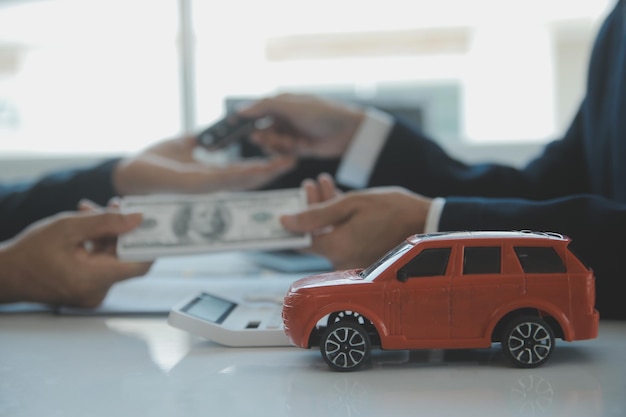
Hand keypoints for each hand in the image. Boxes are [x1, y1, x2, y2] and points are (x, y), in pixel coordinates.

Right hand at [0, 210, 151, 307]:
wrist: (3, 275)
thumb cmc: (28, 253)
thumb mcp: (68, 228)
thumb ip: (106, 221)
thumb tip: (138, 218)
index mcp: (94, 279)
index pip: (140, 264)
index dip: (152, 244)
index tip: (159, 225)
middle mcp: (97, 291)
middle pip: (125, 257)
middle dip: (122, 230)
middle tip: (116, 206)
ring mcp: (92, 292)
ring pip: (112, 258)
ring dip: (107, 233)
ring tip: (90, 210)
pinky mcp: (86, 288)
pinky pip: (101, 264)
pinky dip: (97, 244)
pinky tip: (85, 226)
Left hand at [112, 134, 295, 194]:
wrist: (129, 172)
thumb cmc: (152, 163)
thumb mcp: (181, 145)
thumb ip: (198, 140)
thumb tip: (211, 132)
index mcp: (207, 176)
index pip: (240, 172)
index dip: (261, 166)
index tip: (279, 157)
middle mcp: (209, 185)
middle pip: (246, 180)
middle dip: (270, 171)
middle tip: (293, 161)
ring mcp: (204, 188)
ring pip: (241, 181)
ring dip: (264, 173)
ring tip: (285, 163)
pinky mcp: (195, 186)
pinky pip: (225, 179)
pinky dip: (244, 175)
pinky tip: (260, 169)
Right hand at [238, 93, 365, 157]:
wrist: (348, 131)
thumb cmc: (322, 112)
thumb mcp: (291, 106)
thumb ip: (265, 106)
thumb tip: (241, 110)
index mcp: (282, 103)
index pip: (257, 110)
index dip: (245, 119)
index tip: (232, 127)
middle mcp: (285, 118)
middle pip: (262, 130)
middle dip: (263, 135)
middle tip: (263, 138)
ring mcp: (292, 133)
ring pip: (272, 143)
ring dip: (275, 144)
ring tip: (287, 142)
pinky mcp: (300, 148)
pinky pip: (284, 152)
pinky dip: (285, 152)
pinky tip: (294, 148)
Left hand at [281, 184, 431, 269]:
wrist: (427, 222)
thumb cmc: (392, 210)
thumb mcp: (350, 204)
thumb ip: (314, 215)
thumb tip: (285, 222)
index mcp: (335, 249)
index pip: (300, 238)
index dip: (294, 217)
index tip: (293, 198)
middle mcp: (341, 261)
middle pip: (315, 234)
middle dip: (310, 207)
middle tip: (311, 185)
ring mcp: (352, 261)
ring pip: (328, 233)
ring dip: (324, 209)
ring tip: (324, 184)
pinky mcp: (362, 257)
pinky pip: (342, 238)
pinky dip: (338, 220)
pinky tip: (339, 197)